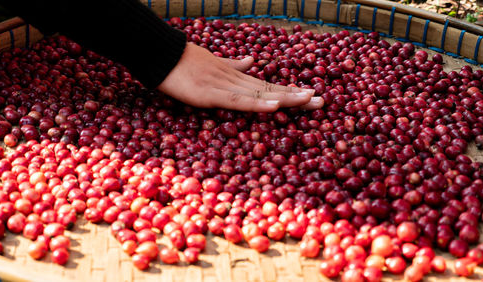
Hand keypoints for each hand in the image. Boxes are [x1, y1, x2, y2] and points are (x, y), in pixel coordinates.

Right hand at [158, 43, 323, 111]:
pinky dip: (258, 103)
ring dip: (286, 98)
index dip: (288, 90)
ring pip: (260, 93)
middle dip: (296, 96)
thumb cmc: (182, 62)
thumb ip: (232, 65)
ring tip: (310, 101)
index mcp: (234, 76)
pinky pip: (237, 100)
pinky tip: (276, 105)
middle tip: (322, 101)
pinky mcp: (211, 93)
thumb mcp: (212, 63)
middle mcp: (234, 80)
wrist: (160, 53)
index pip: (266, 85)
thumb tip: (251, 62)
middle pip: (270, 89)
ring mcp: (224, 86)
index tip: (309, 94)